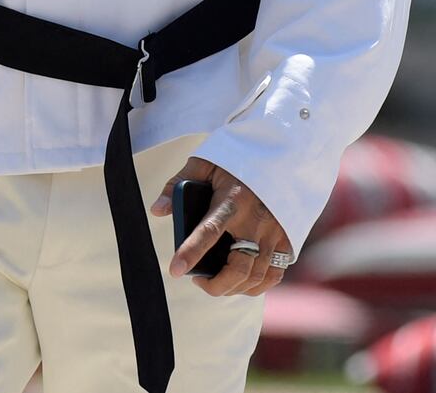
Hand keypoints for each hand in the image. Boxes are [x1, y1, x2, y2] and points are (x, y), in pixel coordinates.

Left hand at [149, 155, 292, 296]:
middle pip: (238, 268)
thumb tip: (157, 210)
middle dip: (215, 286)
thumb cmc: (236, 161)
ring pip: (256, 276)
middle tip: (197, 282)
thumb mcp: (205, 162)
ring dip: (233, 288)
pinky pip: (274, 275)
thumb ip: (178, 183)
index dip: (191, 253)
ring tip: (214, 282)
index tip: (175, 271)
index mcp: (232, 200)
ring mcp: (274, 233)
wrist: (279, 155)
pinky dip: (256, 286)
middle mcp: (255, 220)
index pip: (208, 232)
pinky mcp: (287, 239)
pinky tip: (240, 283)